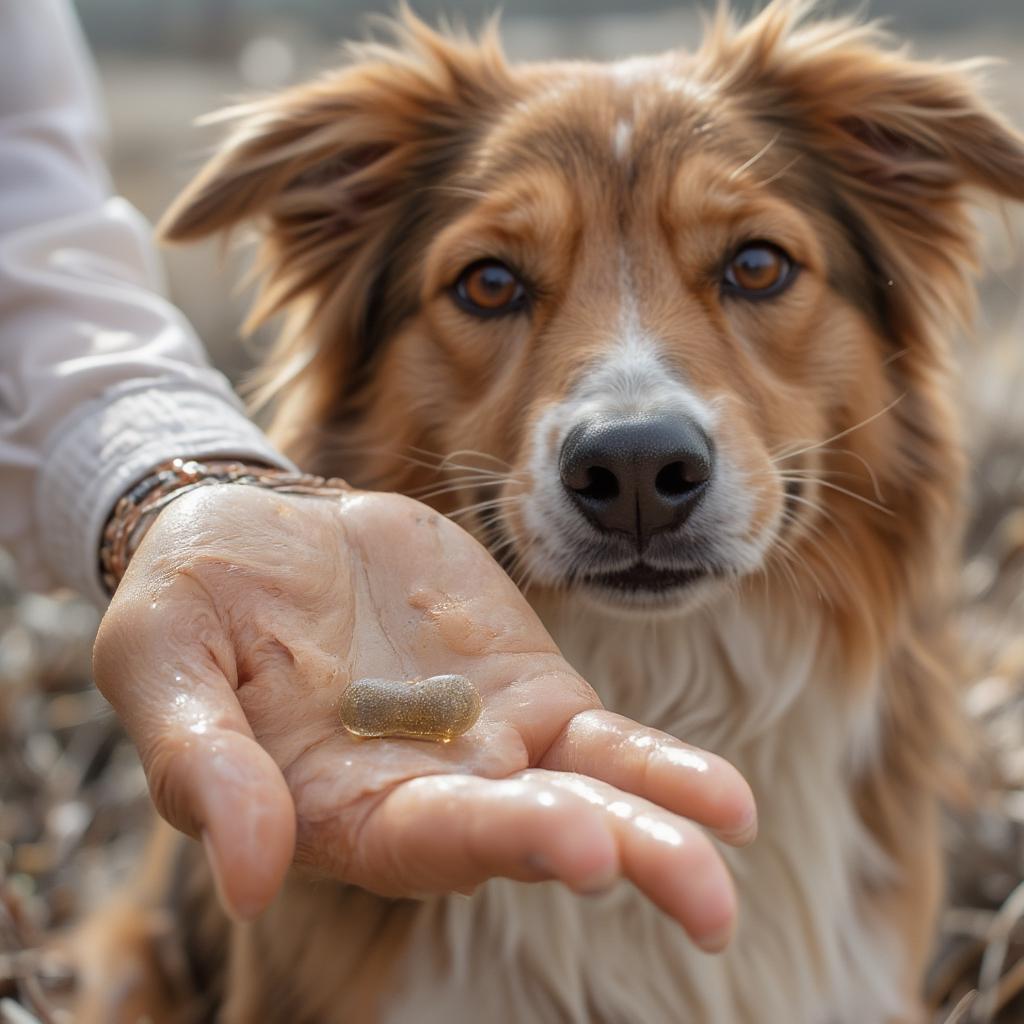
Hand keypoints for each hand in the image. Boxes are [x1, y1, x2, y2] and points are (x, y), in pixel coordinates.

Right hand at [93, 485, 755, 951]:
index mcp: (336, 804)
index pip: (424, 839)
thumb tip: (244, 874)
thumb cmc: (191, 603)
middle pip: (530, 832)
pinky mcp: (525, 685)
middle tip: (701, 895)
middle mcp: (426, 788)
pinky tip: (724, 801)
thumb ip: (198, 761)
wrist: (254, 531)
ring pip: (585, 792)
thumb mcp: (161, 660)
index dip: (495, 841)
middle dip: (615, 853)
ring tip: (734, 840)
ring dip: (661, 822)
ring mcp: (488, 738)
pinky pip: (602, 739)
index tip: (576, 846)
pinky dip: (658, 767)